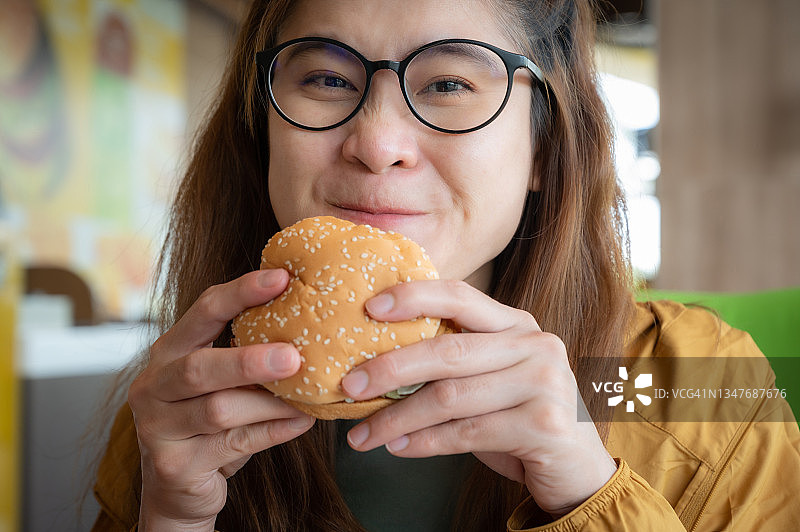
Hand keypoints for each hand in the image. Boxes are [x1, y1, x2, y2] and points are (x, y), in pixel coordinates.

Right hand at [127, 269, 315, 530]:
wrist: (177, 488)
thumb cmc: (209, 423)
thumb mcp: (222, 382)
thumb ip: (248, 353)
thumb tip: (313, 324)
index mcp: (169, 351)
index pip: (203, 311)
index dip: (241, 292)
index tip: (282, 278)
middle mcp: (154, 385)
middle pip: (199, 367)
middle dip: (249, 360)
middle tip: (294, 357)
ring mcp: (158, 427)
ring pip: (219, 410)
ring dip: (269, 403)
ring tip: (308, 397)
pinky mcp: (174, 465)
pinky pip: (234, 444)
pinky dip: (274, 431)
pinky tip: (303, 422)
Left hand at [341, 279, 616, 517]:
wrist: (577, 468)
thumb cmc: (518, 418)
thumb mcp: (489, 379)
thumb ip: (451, 364)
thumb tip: (374, 366)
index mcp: (516, 325)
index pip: (461, 296)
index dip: (414, 296)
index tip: (369, 307)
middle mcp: (535, 346)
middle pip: (448, 350)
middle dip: (390, 367)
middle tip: (348, 384)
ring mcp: (544, 383)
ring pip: (451, 397)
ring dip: (397, 418)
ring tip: (362, 434)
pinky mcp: (544, 424)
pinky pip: (468, 433)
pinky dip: (425, 442)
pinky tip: (398, 448)